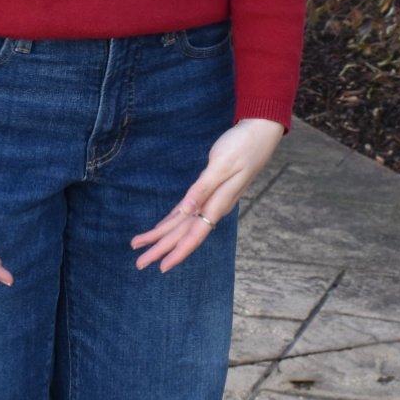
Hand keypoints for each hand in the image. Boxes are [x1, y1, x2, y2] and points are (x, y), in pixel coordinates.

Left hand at [130, 118, 284, 273]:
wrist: (260, 133)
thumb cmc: (242, 146)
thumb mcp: (221, 165)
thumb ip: (202, 189)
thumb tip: (186, 212)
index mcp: (217, 203)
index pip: (194, 234)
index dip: (177, 251)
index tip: (161, 266)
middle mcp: (214, 206)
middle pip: (183, 233)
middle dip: (161, 248)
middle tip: (139, 263)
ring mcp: (213, 199)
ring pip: (183, 223)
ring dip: (163, 235)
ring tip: (142, 245)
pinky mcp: (210, 189)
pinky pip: (188, 211)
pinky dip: (173, 220)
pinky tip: (162, 227)